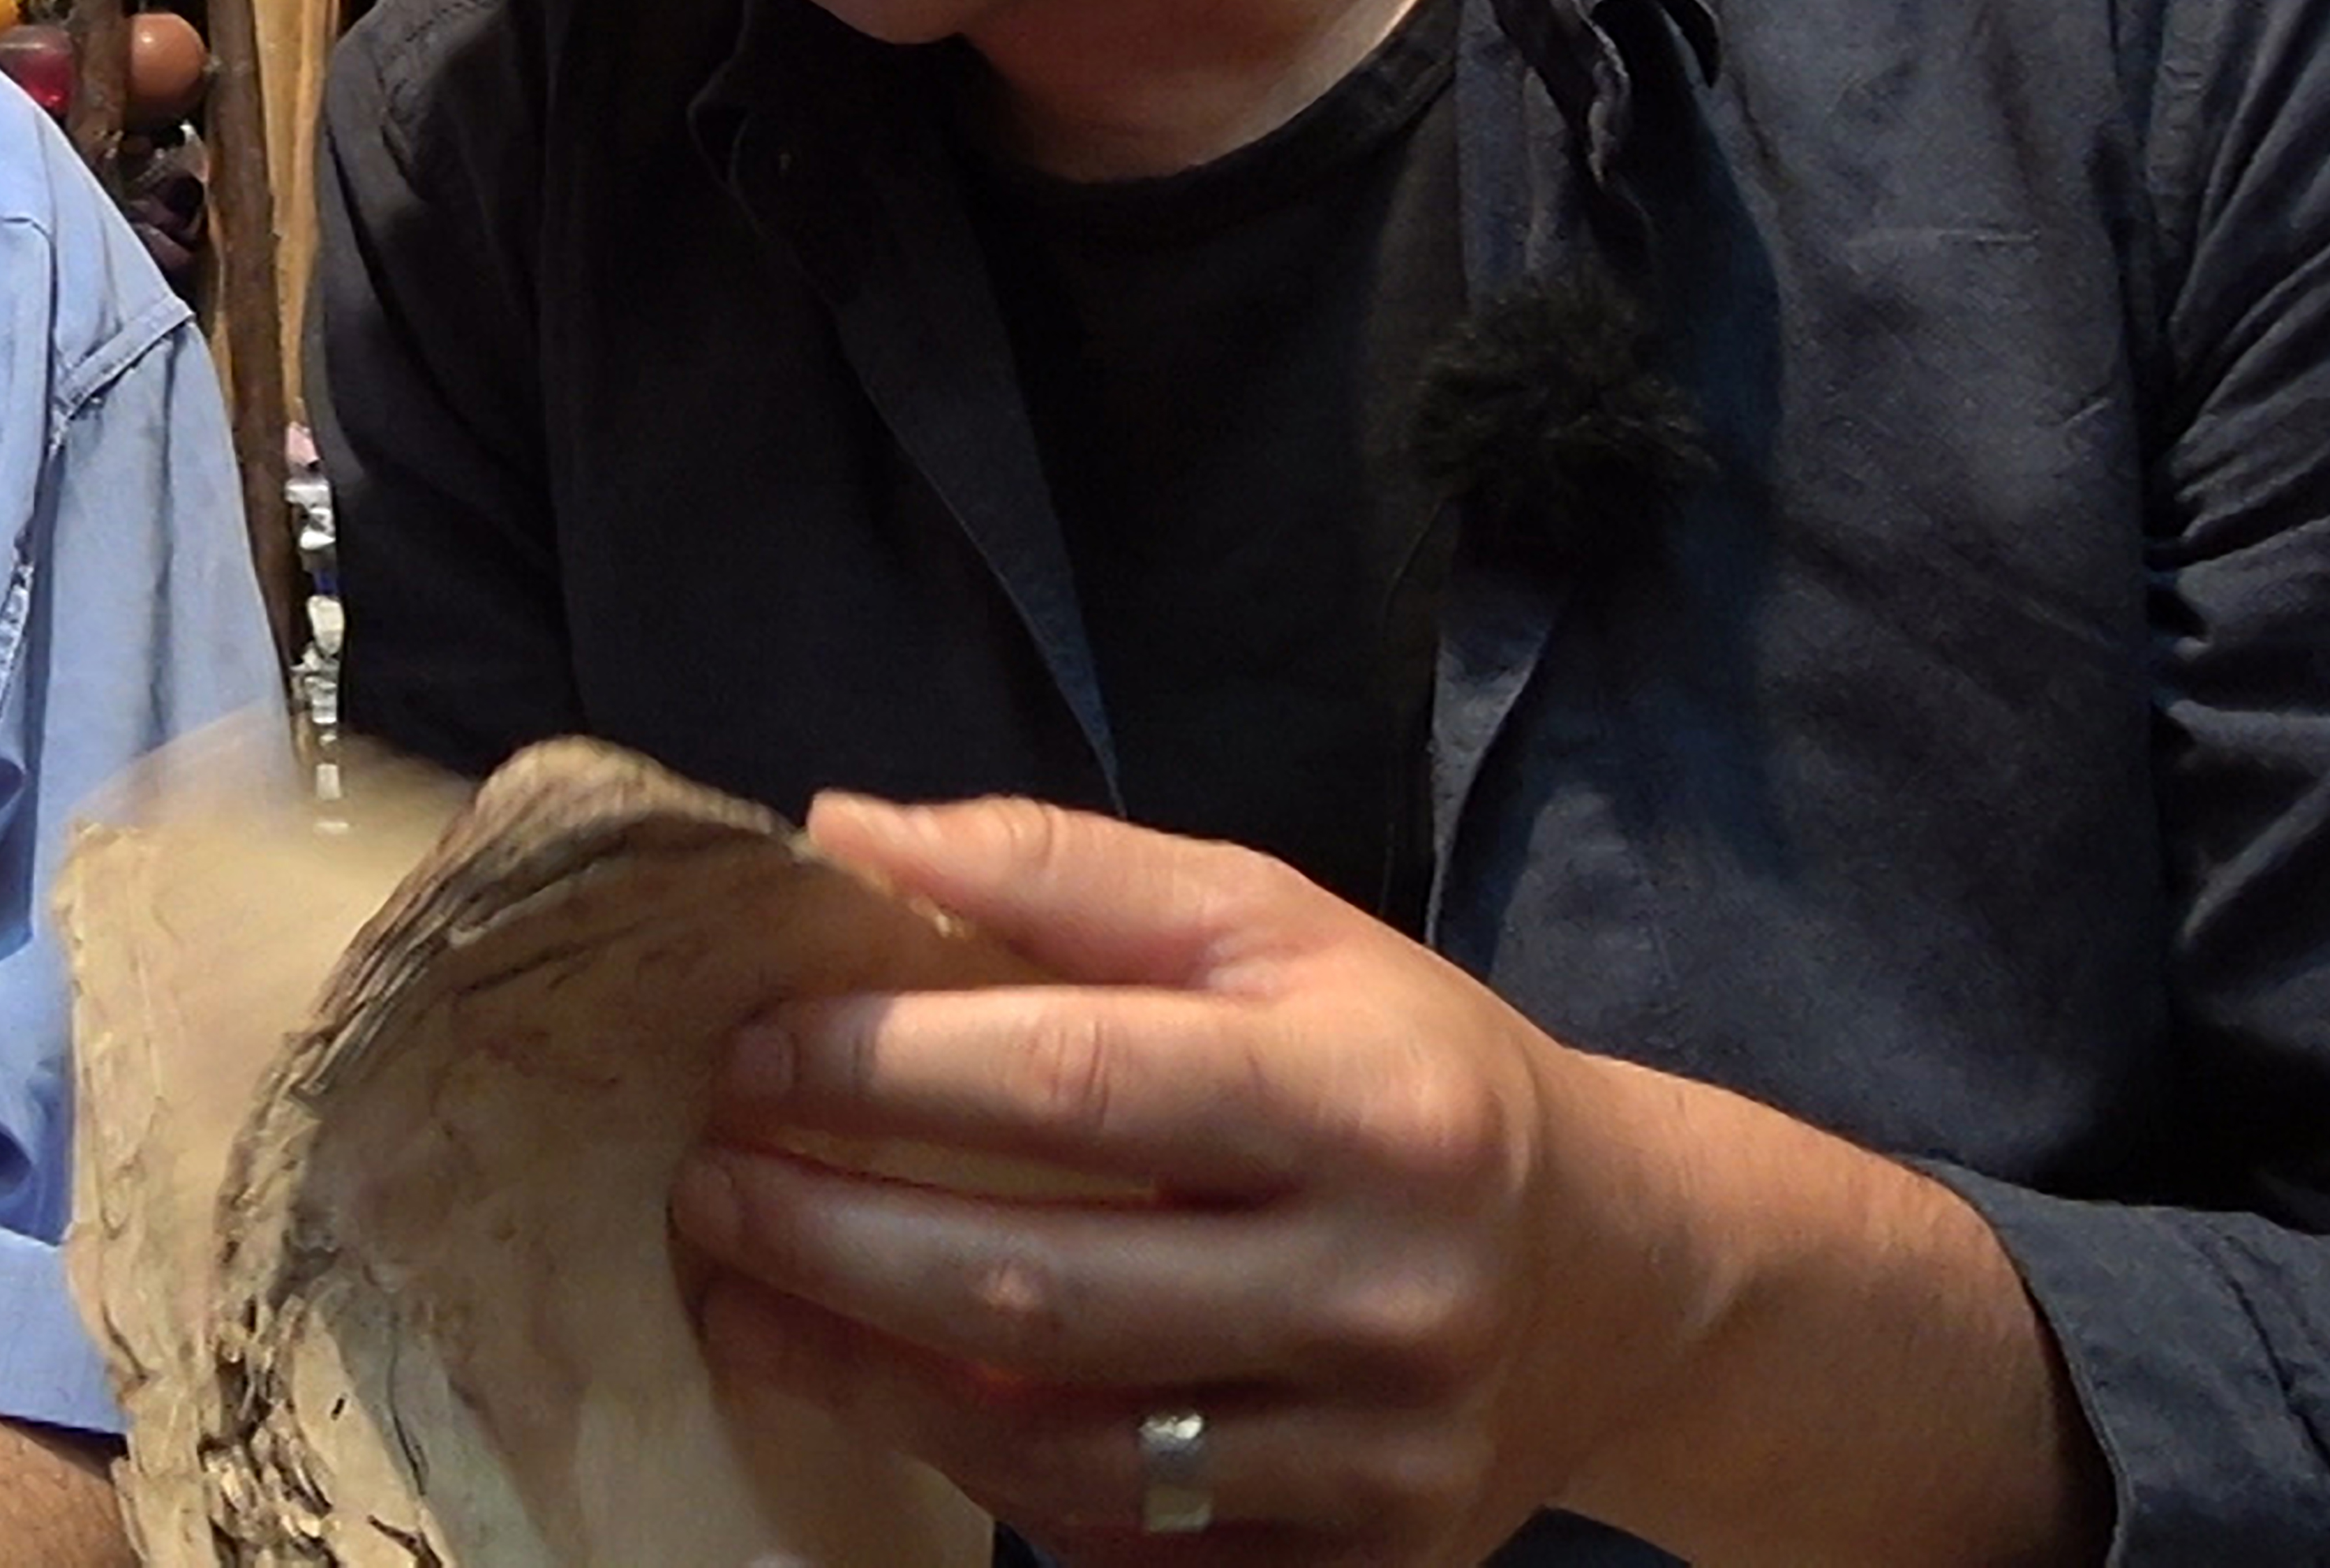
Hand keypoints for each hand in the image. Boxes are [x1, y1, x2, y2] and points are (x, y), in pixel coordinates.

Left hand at [673, 795, 2058, 1567]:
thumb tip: (842, 833)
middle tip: (706, 1189)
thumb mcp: (1274, 921)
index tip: (751, 1054)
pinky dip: (988, 1481)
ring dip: (869, 1381)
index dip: (887, 1070)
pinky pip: (1126, 1551)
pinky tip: (892, 1401)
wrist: (1624, 1281)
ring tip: (744, 1302)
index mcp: (1376, 1104)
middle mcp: (1390, 1292)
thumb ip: (1059, 869)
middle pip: (1046, 1289)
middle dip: (833, 1241)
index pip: (1082, 1082)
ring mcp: (1379, 1459)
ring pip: (1066, 1452)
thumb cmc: (1407, 1069)